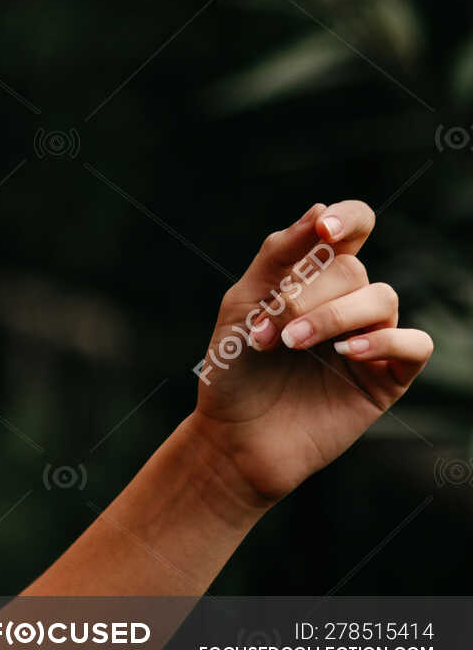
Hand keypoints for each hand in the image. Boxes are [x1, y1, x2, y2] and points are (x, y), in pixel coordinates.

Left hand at [190, 200, 432, 506]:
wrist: (234, 437)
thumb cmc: (234, 370)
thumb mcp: (241, 304)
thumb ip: (277, 257)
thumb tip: (319, 211)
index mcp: (312, 276)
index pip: (352, 228)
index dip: (347, 219)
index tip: (324, 231)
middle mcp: (346, 302)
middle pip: (352, 269)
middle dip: (306, 294)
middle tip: (268, 330)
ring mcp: (370, 338)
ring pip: (382, 299)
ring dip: (333, 316)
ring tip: (290, 343)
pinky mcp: (387, 377)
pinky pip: (415, 343)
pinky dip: (384, 339)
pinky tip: (348, 352)